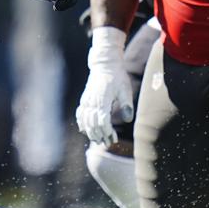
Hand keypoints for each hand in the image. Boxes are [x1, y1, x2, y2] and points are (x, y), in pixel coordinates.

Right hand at [75, 27, 132, 146]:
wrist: (104, 64)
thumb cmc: (117, 76)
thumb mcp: (125, 89)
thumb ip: (126, 105)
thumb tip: (128, 120)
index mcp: (102, 99)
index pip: (102, 121)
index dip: (107, 132)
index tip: (114, 138)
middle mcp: (91, 101)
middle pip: (93, 124)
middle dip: (100, 135)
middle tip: (108, 143)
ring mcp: (86, 101)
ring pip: (85, 121)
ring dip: (91, 132)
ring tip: (99, 140)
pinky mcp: (84, 100)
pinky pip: (80, 115)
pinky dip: (82, 124)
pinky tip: (86, 130)